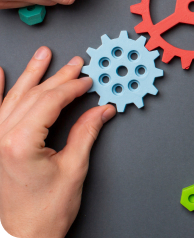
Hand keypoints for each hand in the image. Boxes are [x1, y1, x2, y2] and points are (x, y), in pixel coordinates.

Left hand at [0, 47, 115, 237]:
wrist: (24, 235)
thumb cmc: (45, 211)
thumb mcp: (73, 169)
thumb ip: (86, 133)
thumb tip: (102, 110)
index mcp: (20, 143)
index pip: (50, 101)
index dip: (72, 87)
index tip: (88, 80)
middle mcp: (1, 138)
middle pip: (33, 95)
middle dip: (57, 77)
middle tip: (75, 63)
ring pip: (14, 98)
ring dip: (31, 75)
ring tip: (43, 56)